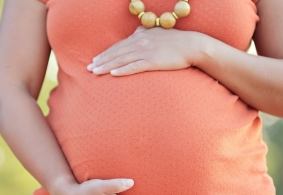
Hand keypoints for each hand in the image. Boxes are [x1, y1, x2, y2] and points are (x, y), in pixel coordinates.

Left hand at [87, 26, 204, 75]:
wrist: (192, 45)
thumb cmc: (176, 41)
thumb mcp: (157, 33)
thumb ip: (144, 33)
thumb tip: (135, 32)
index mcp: (140, 36)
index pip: (118, 46)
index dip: (105, 53)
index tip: (95, 60)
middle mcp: (140, 42)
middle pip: (116, 53)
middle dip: (101, 60)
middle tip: (89, 68)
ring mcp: (145, 52)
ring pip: (121, 60)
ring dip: (106, 66)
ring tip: (95, 72)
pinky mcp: (152, 61)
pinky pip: (134, 66)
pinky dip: (122, 70)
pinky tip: (112, 74)